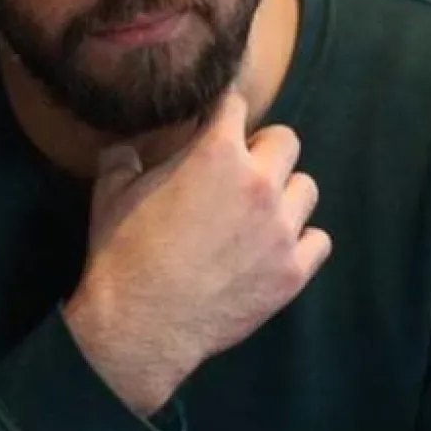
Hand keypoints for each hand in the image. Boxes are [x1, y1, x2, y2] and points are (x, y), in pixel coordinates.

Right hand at [64, 89, 330, 413]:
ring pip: (306, 189)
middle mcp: (259, 184)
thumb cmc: (123, 254)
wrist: (140, 325)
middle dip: (262, 150)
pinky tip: (274, 249)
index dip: (223, 112)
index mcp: (216, 153)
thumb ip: (124, 158)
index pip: (236, 104)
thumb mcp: (111, 193)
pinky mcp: (292, 272)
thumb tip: (127, 148)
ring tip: (259, 214)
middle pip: (286, 141)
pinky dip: (300, 242)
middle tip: (239, 172)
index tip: (215, 122)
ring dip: (285, 195)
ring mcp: (281, 230)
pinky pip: (319, 241)